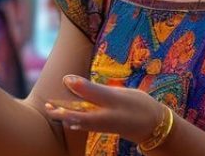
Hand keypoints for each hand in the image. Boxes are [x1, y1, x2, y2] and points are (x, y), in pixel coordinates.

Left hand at [43, 75, 166, 144]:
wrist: (158, 124)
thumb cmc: (137, 108)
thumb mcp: (114, 96)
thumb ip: (90, 89)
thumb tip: (67, 79)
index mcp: (95, 118)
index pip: (69, 114)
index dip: (57, 109)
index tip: (46, 104)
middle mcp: (97, 123)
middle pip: (73, 119)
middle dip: (60, 113)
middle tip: (47, 107)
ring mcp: (104, 123)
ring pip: (81, 120)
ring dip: (69, 114)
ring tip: (58, 108)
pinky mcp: (110, 122)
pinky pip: (90, 120)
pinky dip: (80, 116)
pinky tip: (79, 114)